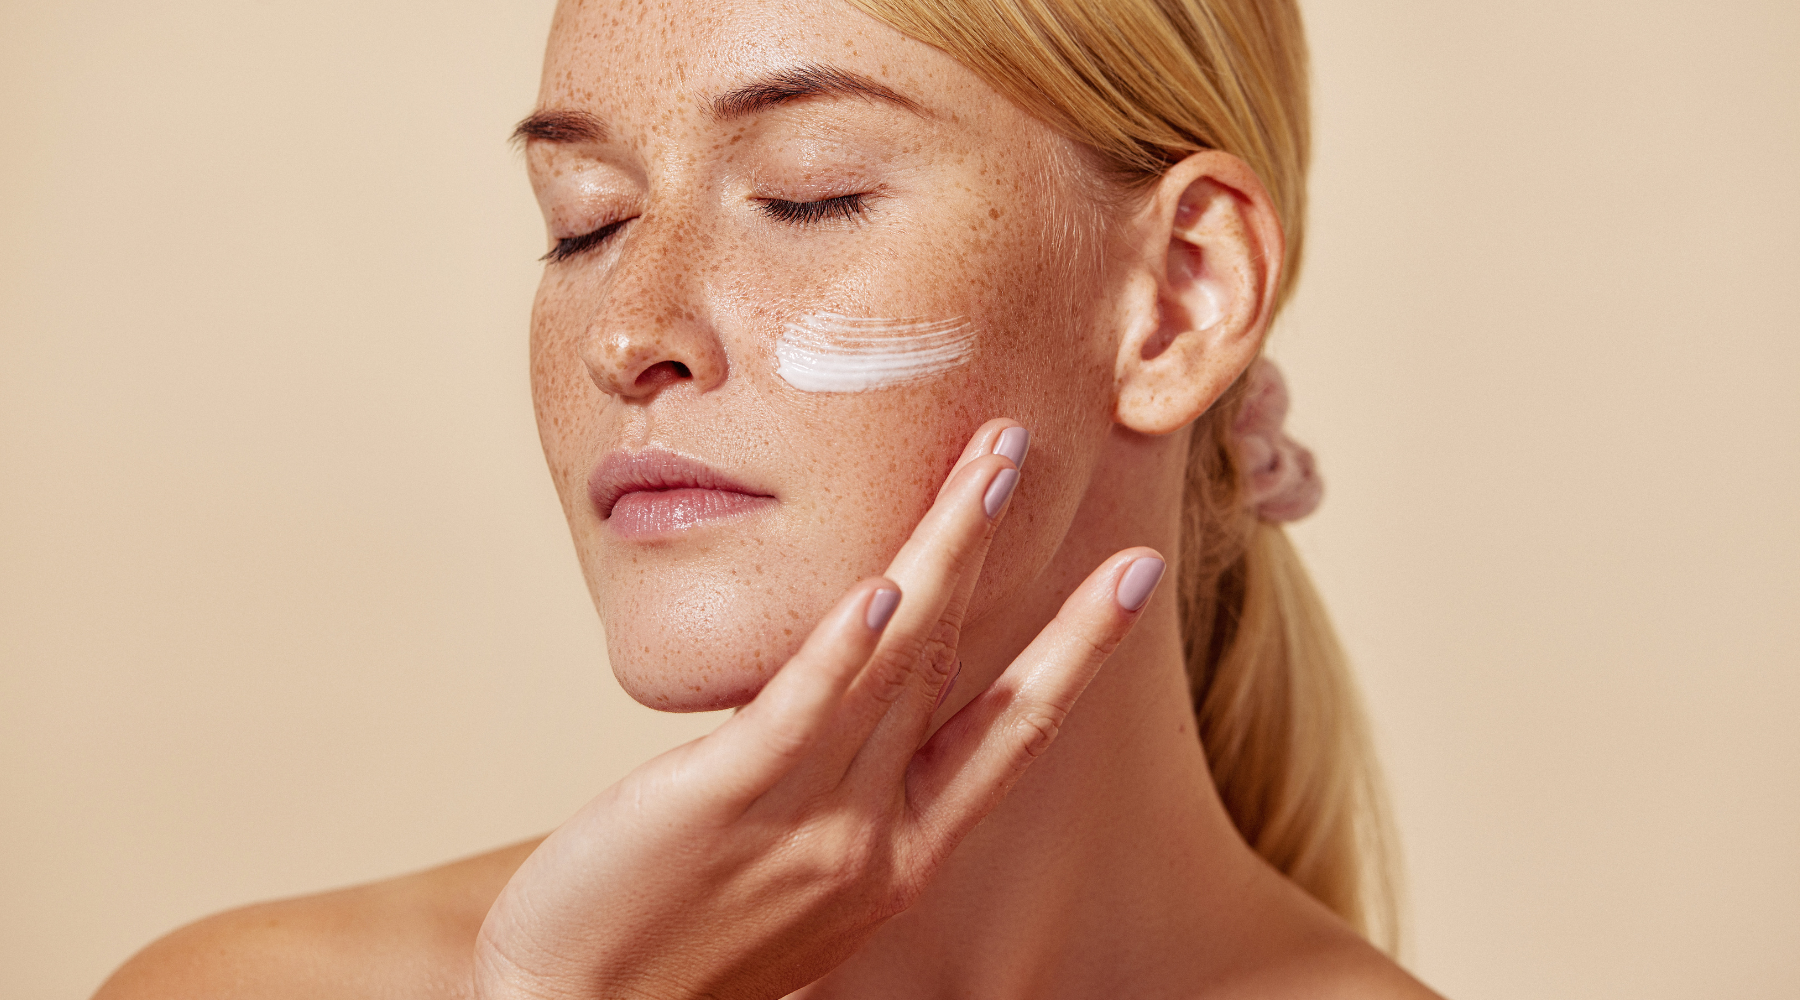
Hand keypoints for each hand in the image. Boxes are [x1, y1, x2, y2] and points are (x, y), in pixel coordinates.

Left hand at [471, 420, 1165, 999]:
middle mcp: (876, 838)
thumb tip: (850, 699)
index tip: (1133, 576)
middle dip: (1003, 555)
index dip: (1078, 648)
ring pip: (899, 669)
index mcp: (904, 858)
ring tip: (984, 468)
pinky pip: (799, 714)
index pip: (1013, 732)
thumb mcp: (796, 878)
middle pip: (959, 671)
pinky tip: (881, 590)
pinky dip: (847, 650)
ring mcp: (808, 820)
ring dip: (947, 555)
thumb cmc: (680, 948)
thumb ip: (837, 795)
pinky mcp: (725, 801)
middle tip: (1025, 449)